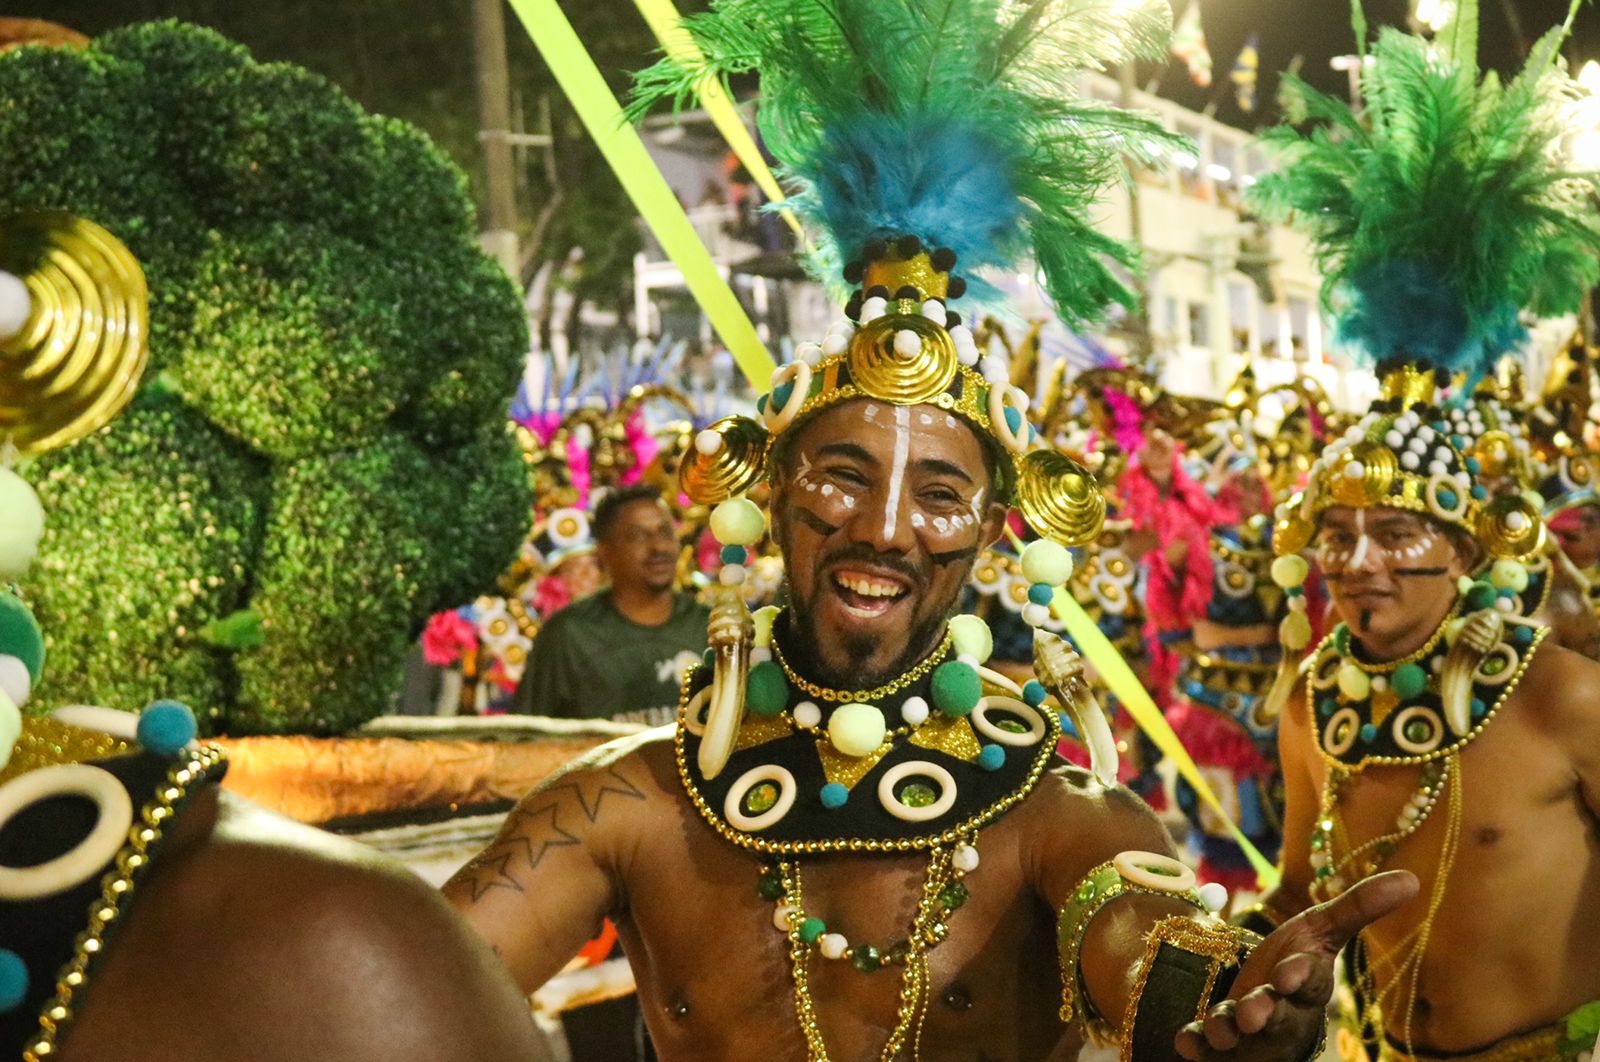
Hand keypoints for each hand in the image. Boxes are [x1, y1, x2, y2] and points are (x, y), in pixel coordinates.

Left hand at [1174, 871, 1417, 1060]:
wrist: (1256, 999)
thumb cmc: (1291, 962)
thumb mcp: (1319, 930)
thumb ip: (1357, 908)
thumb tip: (1412, 878)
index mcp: (1308, 986)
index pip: (1311, 983)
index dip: (1301, 978)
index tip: (1290, 973)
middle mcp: (1282, 1016)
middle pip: (1278, 1019)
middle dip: (1265, 1014)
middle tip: (1252, 1012)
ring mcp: (1249, 1036)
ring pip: (1241, 1039)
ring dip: (1227, 1031)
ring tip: (1219, 1026)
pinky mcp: (1216, 1048)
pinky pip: (1205, 1051)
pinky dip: (1196, 1046)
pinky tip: (1184, 1041)